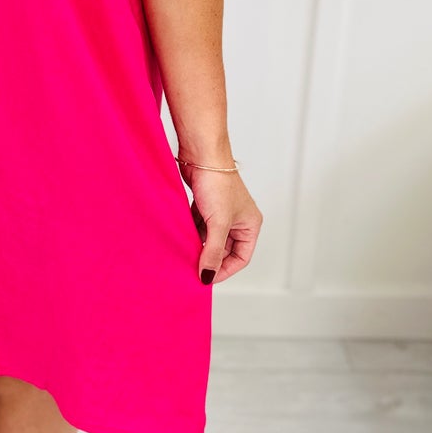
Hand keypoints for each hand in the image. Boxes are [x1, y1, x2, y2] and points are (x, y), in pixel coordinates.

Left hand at [179, 159, 263, 284]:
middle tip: (192, 267)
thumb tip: (207, 276)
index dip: (224, 269)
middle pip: (224, 250)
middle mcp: (238, 220)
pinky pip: (199, 227)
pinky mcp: (206, 206)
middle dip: (209, 257)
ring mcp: (221, 213)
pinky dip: (191, 233)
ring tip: (185, 252)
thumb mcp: (217, 223)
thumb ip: (212, 252)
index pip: (241, 258)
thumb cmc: (218, 183)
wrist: (202, 154)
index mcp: (250, 225)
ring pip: (210, 238)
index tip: (205, 278)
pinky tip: (181, 237)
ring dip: (198, 245)